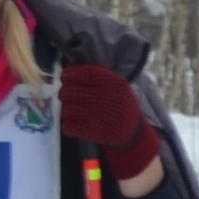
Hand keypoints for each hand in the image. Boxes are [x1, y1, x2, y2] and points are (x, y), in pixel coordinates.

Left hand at [54, 61, 161, 184]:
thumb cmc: (120, 104)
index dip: (68, 75)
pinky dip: (68, 126)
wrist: (133, 132)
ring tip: (74, 111)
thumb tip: (71, 65)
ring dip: (67, 110)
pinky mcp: (93, 131)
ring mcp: (99, 115)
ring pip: (67, 109)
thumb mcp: (118, 85)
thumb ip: (98, 74)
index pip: (82, 73)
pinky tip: (75, 124)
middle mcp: (106, 97)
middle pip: (69, 92)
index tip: (66, 78)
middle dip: (65, 94)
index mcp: (114, 83)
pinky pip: (69, 126)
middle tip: (69, 96)